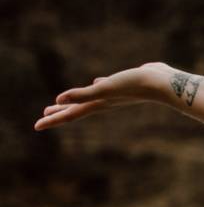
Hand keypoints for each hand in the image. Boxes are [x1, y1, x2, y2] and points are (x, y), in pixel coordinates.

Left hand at [33, 63, 175, 130]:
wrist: (164, 83)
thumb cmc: (134, 86)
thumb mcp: (105, 89)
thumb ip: (81, 94)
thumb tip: (58, 99)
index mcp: (97, 105)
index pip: (69, 115)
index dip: (52, 120)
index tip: (36, 126)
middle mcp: (103, 101)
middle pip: (77, 109)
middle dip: (60, 113)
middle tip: (45, 115)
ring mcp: (114, 94)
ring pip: (89, 98)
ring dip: (76, 101)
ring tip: (67, 100)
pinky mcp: (123, 84)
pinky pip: (104, 86)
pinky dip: (96, 86)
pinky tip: (98, 80)